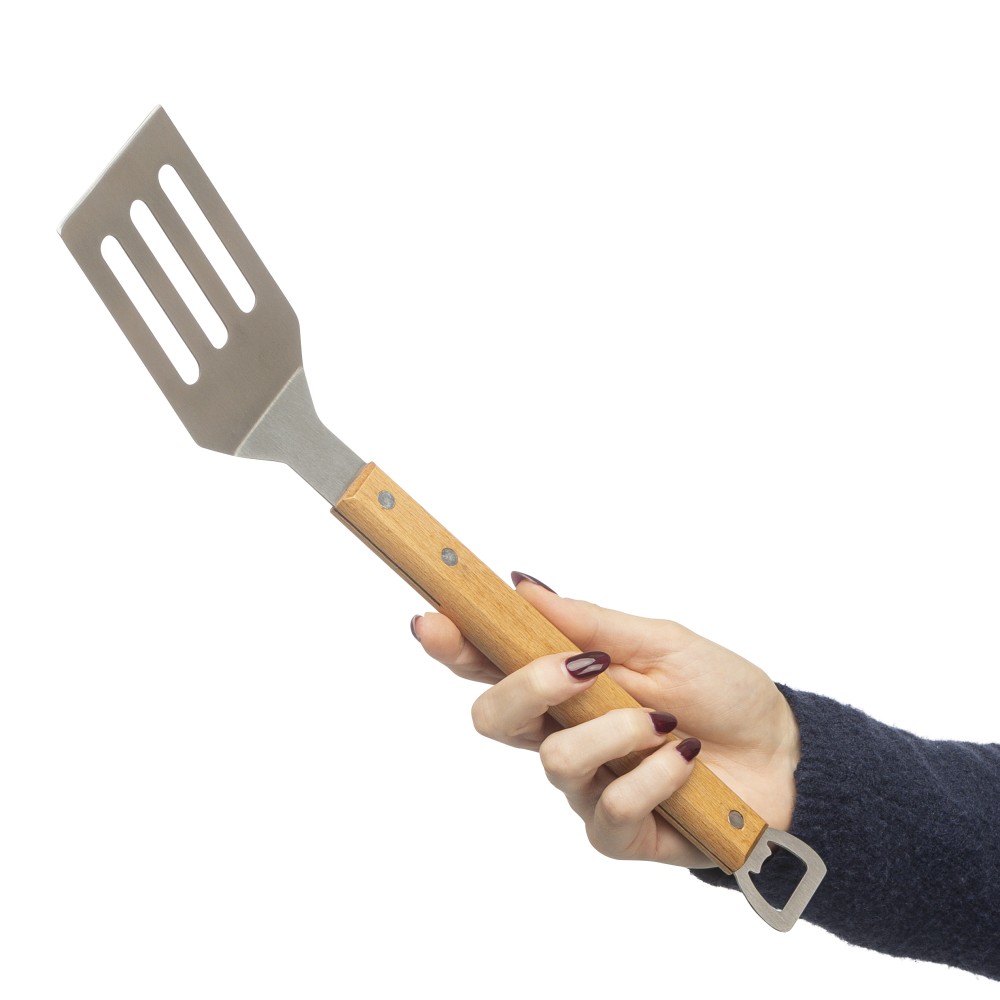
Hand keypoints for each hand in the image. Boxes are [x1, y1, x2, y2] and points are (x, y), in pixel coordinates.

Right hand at [411, 575, 798, 869]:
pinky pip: (607, 806)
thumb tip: (522, 586)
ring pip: (552, 759)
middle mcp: (563, 733)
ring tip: (666, 723)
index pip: (491, 664)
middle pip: (493, 718)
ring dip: (615, 731)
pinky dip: (652, 775)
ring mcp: (586, 786)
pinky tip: (685, 761)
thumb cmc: (720, 692)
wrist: (784, 754)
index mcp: (565, 683)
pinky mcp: (617, 832)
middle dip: (527, 687)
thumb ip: (590, 622)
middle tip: (580, 668)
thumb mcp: (661, 641)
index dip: (454, 644)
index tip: (433, 619)